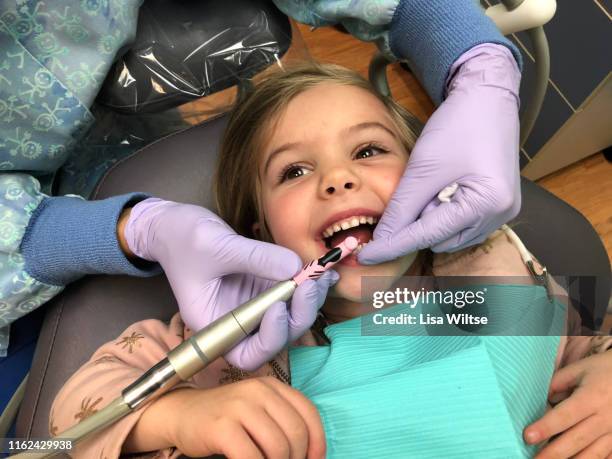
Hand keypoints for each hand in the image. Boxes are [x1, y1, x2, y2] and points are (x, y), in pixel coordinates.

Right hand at [124, 198, 337, 370]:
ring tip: (324, 274)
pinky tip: (323, 269)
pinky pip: (290, 296)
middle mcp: (235, 322)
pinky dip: (308, 286)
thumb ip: (255, 257)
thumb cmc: (183, 239)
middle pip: (275, 338)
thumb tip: (295, 267)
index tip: (279, 306)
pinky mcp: (262, 288)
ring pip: (289, 319)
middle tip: (312, 284)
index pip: (247, 353)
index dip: (270, 338)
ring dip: (310, 301)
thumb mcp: (216, 245)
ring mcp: (251, 306)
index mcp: (213, 325)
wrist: (174, 225)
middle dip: (298, 315)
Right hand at [171, 378, 325, 458]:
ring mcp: (239, 407)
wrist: (182, 413)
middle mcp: (258, 391)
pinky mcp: (221, 427)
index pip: (309, 413)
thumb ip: (282, 422)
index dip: (317, 443)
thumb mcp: (259, 410)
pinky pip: (251, 457)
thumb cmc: (226, 418)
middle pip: (296, 433)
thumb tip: (311, 454)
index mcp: (272, 386)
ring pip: (278, 447)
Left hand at [359, 43, 520, 262]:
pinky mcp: (498, 207)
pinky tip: (441, 191)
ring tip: (432, 186)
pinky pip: (461, 226)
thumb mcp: (422, 168)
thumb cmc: (458, 125)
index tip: (365, 257)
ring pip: (448, 236)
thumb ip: (401, 208)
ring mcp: (502, 212)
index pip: (427, 235)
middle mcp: (499, 214)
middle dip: (416, 224)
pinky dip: (443, 215)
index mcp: (485, 202)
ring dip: (430, 220)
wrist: (487, 99)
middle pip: (439, 239)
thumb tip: (381, 240)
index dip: (392, 246)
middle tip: (414, 192)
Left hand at [524, 351, 611, 457]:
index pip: (565, 415)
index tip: (527, 437)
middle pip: (576, 440)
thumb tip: (539, 403)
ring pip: (592, 454)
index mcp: (592, 397)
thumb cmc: (603, 370)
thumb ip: (557, 385)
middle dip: (552, 453)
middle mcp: (605, 418)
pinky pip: (606, 457)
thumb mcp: (579, 369)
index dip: (546, 427)